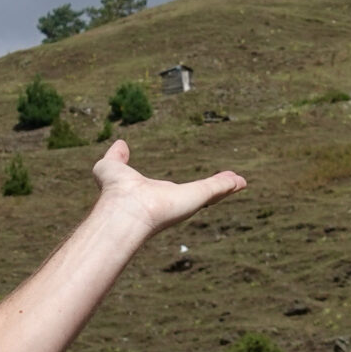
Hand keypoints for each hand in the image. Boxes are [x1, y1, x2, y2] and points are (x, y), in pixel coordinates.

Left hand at [92, 140, 245, 236]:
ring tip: (239, 181)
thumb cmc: (114, 192)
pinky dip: (229, 184)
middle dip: (210, 192)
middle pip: (196, 196)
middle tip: (224, 185)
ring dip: (224, 187)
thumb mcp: (110, 167)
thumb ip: (116, 157)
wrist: (124, 208)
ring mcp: (186, 201)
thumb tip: (120, 143)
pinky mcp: (198, 196)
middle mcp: (172, 202)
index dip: (180, 191)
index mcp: (154, 196)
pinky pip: (216, 188)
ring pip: (210, 194)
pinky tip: (240, 181)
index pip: (171, 193)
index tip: (192, 191)